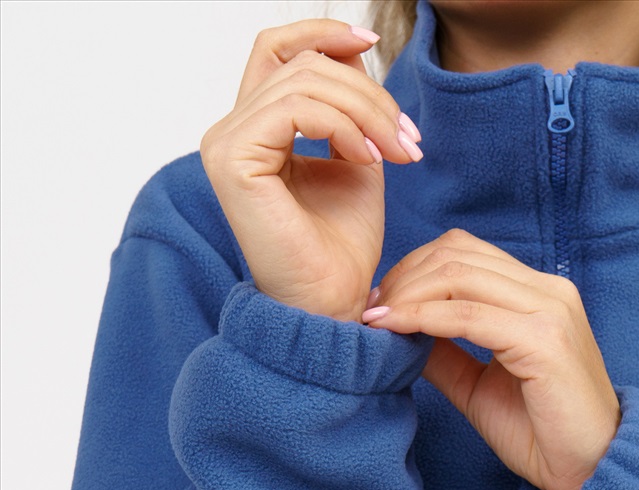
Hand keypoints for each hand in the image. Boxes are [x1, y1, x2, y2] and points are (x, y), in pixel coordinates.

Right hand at [200, 19, 422, 322]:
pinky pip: (295, 108)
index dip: (323, 33)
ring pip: (304, 80)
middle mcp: (231, 133)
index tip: (372, 43)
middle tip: (407, 139)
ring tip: (397, 153)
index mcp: (255, 129)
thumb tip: (355, 48)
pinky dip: (343, 125)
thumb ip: (350, 106)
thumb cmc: (344, 246)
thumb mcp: (356, 157)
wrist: (333, 302)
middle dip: (368, 92)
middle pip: (303, 64)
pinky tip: (367, 159)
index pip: (277, 49)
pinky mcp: (232, 160)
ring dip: (366, 111)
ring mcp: (225, 145)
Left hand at [362, 229, 620, 489]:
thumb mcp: (478, 385)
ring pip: (459, 275)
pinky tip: (395, 330)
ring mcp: (551, 310)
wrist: (591, 470)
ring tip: (377, 320)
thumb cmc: (540, 432)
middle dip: (403, 278)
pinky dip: (424, 318)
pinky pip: (469, 316)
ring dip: (407, 294)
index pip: (464, 253)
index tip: (378, 304)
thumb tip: (394, 328)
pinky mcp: (546, 340)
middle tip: (370, 311)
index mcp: (537, 294)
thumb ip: (443, 352)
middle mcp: (548, 290)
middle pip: (457, 253)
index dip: (413, 270)